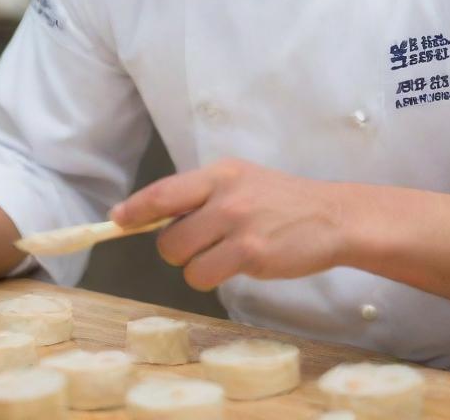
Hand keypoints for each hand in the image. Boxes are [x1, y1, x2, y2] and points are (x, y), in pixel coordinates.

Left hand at [111, 159, 348, 290]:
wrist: (331, 216)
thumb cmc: (281, 202)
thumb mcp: (241, 182)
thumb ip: (203, 194)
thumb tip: (155, 216)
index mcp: (220, 173)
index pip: (164, 191)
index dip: (135, 208)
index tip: (118, 219)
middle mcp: (225, 194)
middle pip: (167, 233)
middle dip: (174, 247)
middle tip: (199, 244)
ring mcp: (238, 224)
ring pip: (182, 258)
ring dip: (195, 265)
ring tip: (222, 254)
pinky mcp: (250, 254)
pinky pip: (204, 276)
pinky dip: (211, 278)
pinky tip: (236, 265)